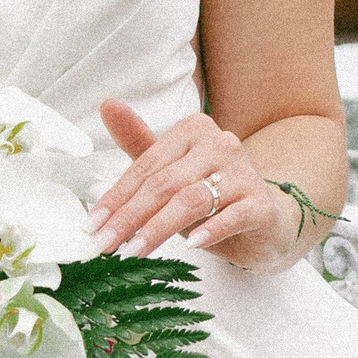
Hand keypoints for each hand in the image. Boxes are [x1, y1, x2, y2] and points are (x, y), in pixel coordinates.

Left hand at [90, 102, 299, 270]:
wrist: (265, 220)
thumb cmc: (212, 197)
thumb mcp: (172, 173)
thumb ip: (139, 145)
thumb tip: (107, 105)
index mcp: (193, 130)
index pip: (146, 167)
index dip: (116, 199)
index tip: (93, 227)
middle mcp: (220, 144)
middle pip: (164, 184)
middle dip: (129, 217)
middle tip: (105, 245)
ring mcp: (243, 173)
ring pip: (192, 200)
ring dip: (158, 229)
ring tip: (135, 251)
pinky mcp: (261, 203)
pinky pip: (232, 216)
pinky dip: (210, 230)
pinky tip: (191, 245)